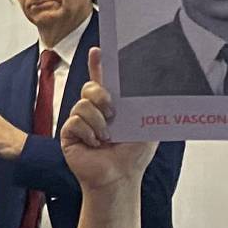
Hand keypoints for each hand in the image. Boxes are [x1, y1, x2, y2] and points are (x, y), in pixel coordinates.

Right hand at [59, 48, 155, 191]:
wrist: (119, 176)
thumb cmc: (134, 155)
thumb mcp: (147, 123)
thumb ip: (147, 104)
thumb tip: (158, 84)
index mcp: (113, 106)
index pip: (103, 80)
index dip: (98, 64)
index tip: (98, 50)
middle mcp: (95, 111)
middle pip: (90, 87)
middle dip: (101, 95)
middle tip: (113, 111)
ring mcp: (80, 122)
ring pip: (82, 104)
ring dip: (98, 121)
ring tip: (106, 137)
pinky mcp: (69, 133)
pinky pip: (75, 121)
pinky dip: (88, 133)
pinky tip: (95, 144)